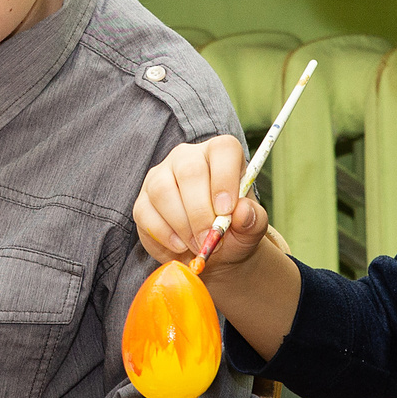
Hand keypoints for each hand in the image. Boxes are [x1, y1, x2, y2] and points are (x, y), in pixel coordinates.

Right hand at [134, 135, 267, 269]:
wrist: (211, 248)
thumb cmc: (234, 231)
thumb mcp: (251, 228)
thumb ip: (254, 219)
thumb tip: (243, 212)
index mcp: (221, 154)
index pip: (223, 150)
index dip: (225, 179)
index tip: (226, 211)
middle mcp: (188, 157)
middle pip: (189, 171)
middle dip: (200, 212)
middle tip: (209, 239)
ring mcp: (160, 176)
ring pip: (162, 191)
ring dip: (181, 225)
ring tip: (197, 245)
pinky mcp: (143, 200)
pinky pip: (145, 213)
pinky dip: (163, 235)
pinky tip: (179, 246)